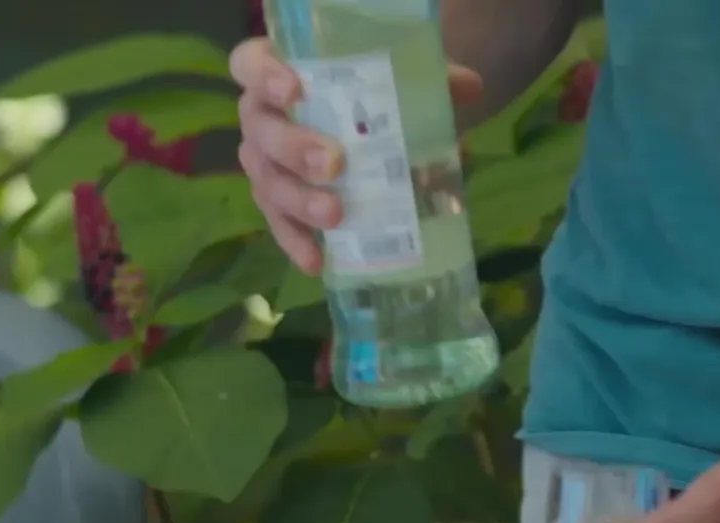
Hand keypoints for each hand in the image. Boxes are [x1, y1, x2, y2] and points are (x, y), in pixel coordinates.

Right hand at [229, 37, 483, 274]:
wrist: (374, 126)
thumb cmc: (374, 92)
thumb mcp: (402, 79)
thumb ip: (430, 78)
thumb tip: (469, 88)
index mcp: (279, 71)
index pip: (251, 63)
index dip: (264, 75)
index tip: (295, 90)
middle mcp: (262, 116)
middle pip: (260, 129)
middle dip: (293, 147)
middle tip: (334, 163)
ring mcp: (265, 162)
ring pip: (266, 180)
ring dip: (298, 200)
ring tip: (335, 215)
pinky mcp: (277, 202)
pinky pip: (277, 223)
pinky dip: (296, 242)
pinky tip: (317, 262)